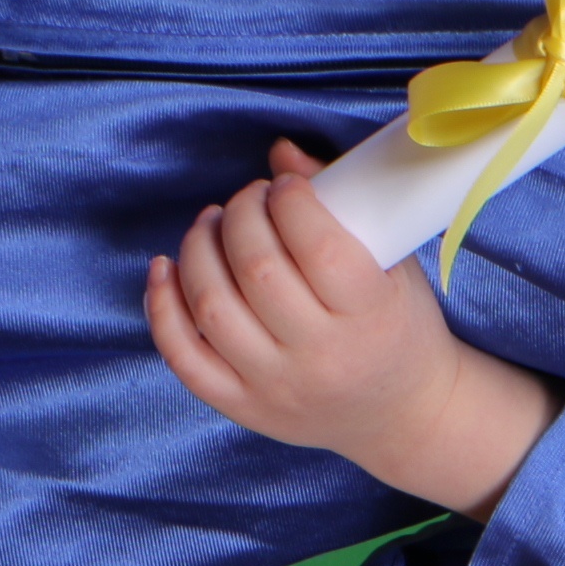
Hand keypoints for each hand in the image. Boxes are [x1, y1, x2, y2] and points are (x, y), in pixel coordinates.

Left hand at [144, 139, 557, 517]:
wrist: (402, 412)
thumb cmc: (401, 327)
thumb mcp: (396, 266)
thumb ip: (345, 206)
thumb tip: (279, 152)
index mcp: (371, 316)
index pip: (318, 247)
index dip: (290, 202)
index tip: (283, 185)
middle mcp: (321, 356)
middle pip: (257, 271)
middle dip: (242, 216)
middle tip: (248, 199)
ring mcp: (275, 386)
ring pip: (212, 308)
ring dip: (199, 250)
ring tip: (212, 224)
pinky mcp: (241, 406)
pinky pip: (183, 357)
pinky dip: (162, 307)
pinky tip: (165, 268)